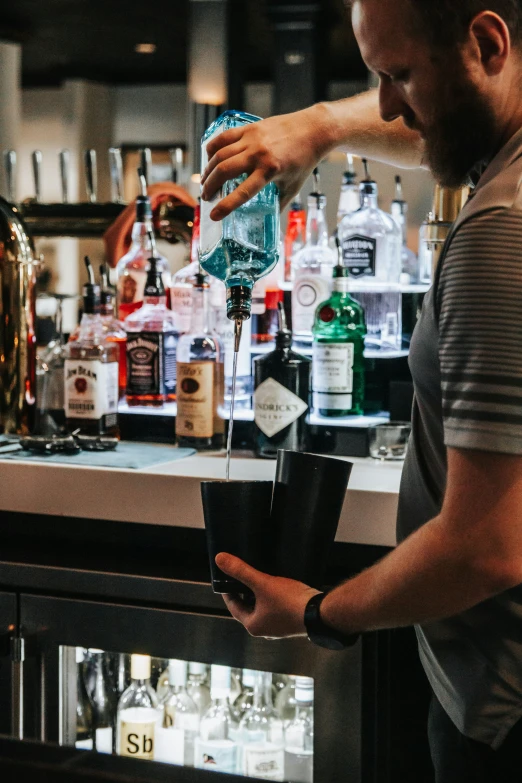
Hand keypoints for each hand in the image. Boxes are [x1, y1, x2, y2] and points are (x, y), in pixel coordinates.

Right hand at [201, 103, 335, 219]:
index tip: (213, 216)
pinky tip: (210, 159)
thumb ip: (278, 203)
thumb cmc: (303, 160)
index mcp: (270, 171)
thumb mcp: (292, 187)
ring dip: (208, 170)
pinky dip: (212, 149)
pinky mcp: (249, 128)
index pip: (242, 192)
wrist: (312, 130)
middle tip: (206, 197)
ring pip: (219, 154)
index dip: (225, 206)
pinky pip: (223, 138)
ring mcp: (252, 139)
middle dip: (210, 187)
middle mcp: (258, 154)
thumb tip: (267, 221)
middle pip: (223, 171)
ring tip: (205, 181)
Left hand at [216, 553, 320, 638]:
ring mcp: (279, 627)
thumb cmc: (290, 602)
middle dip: (244, 593)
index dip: (228, 592)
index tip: (226, 579)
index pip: (233, 607)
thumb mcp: (263, 583)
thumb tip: (220, 560)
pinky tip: (278, 586)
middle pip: (248, 608)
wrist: (320, 613)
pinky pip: (276, 608)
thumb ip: (241, 571)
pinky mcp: (291, 621)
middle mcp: (265, 630)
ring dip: (260, 596)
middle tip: (243, 577)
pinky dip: (273, 598)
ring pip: (263, 608)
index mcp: (253, 625)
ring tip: (260, 578)